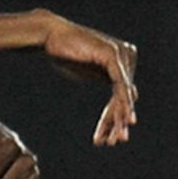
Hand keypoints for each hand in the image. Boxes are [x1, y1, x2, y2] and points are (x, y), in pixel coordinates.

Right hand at [42, 13, 138, 146]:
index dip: (115, 118)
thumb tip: (126, 94)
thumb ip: (106, 79)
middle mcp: (127, 56)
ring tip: (117, 137)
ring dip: (121, 117)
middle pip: (125, 96)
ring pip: (124, 93)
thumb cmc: (65, 52)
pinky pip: (120, 84)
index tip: (109, 139)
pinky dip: (122, 103)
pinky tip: (123, 119)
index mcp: (123, 60)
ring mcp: (122, 54)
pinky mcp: (112, 55)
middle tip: (118, 141)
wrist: (50, 37)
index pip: (121, 95)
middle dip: (120, 121)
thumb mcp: (88, 71)